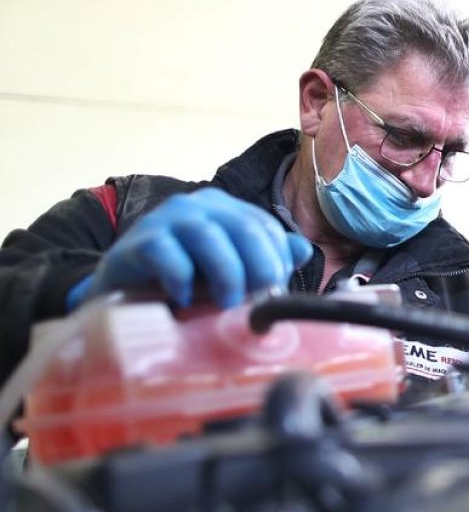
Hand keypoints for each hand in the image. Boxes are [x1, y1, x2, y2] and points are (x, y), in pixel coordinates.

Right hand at [72, 187, 312, 308]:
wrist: (122, 299)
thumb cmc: (185, 286)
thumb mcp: (230, 276)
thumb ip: (266, 261)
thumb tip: (303, 250)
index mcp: (226, 211)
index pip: (265, 227)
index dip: (276, 260)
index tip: (275, 292)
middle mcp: (199, 206)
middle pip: (243, 227)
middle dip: (258, 267)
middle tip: (259, 301)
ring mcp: (166, 219)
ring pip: (207, 237)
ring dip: (225, 274)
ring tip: (227, 305)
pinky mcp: (138, 242)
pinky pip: (165, 254)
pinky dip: (181, 279)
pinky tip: (184, 300)